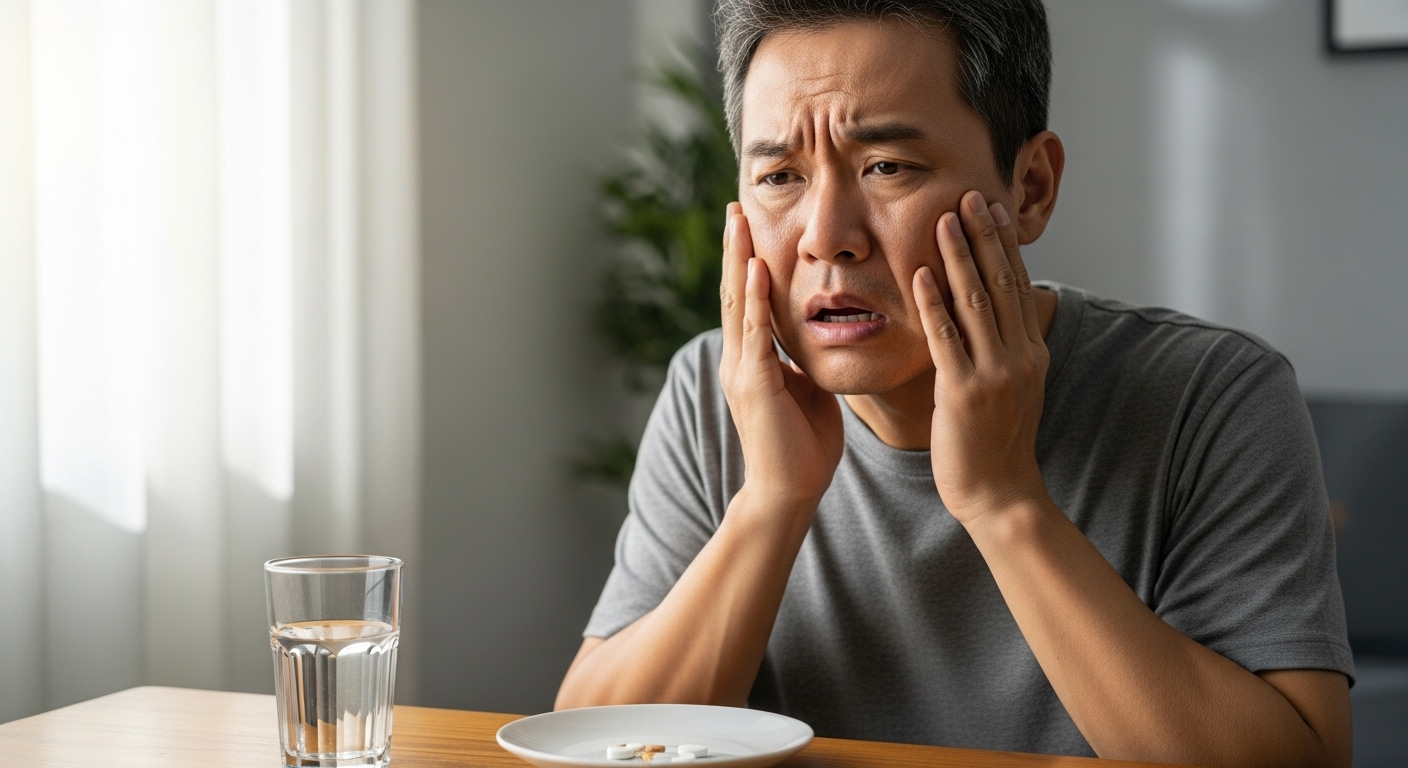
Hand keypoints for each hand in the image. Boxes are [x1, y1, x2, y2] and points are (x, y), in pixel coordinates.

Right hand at [719, 203, 843, 512]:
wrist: (787, 493)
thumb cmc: (803, 449)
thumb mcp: (807, 392)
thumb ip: (804, 363)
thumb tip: (818, 338)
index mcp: (753, 361)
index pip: (749, 300)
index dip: (749, 262)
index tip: (750, 226)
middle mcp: (740, 359)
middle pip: (735, 291)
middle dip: (736, 248)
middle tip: (735, 207)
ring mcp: (742, 370)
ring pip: (738, 303)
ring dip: (739, 260)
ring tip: (738, 221)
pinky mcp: (754, 383)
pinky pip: (755, 333)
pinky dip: (756, 299)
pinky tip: (758, 269)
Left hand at [912, 191, 1050, 525]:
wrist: (1000, 495)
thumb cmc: (996, 444)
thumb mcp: (1012, 389)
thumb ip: (1004, 350)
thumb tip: (995, 316)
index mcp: (1031, 352)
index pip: (1018, 285)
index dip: (1003, 245)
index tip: (990, 208)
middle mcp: (1019, 356)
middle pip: (1001, 283)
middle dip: (984, 237)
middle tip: (969, 196)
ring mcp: (994, 374)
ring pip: (976, 302)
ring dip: (959, 257)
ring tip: (945, 219)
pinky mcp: (963, 393)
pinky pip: (946, 339)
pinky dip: (934, 303)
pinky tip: (921, 273)